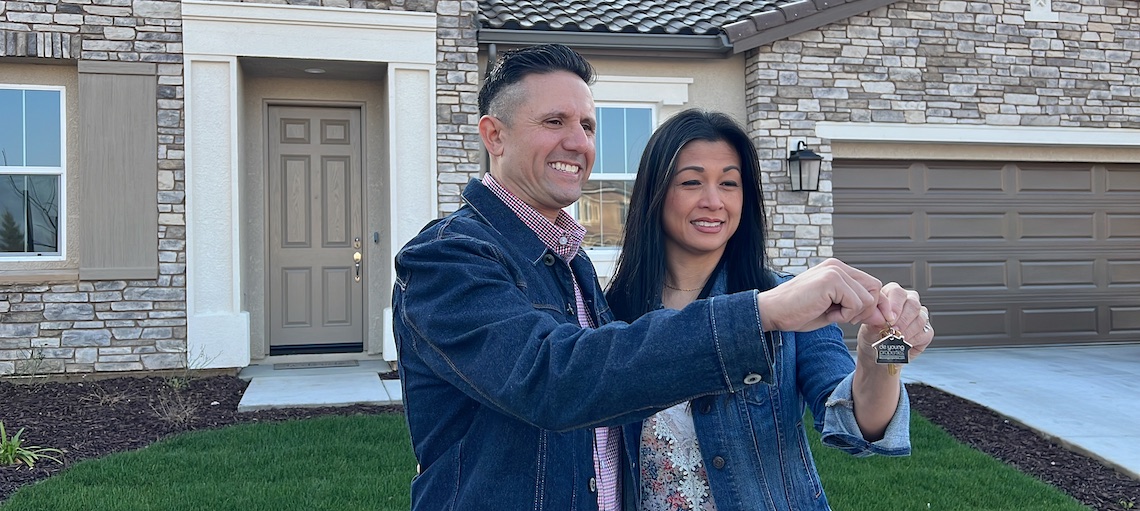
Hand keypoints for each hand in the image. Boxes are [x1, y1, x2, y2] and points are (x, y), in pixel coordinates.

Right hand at [757, 258, 883, 331]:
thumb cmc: (798, 312)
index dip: (875, 304)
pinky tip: (827, 314)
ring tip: (830, 314)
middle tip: (843, 317)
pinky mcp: (831, 280)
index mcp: (837, 270)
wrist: (773, 312)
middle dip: (867, 309)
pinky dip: (845, 315)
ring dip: (852, 313)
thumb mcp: (834, 312)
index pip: (871, 284)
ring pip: (867, 298)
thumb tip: (883, 316)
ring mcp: (834, 271)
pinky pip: (856, 302)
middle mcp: (837, 266)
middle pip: (875, 288)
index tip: (871, 320)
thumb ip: (857, 310)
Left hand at [857, 282, 932, 359]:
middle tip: (893, 330)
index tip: (889, 319)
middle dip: (903, 320)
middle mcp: (908, 301)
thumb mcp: (869, 325)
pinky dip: (914, 340)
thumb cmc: (871, 333)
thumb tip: (884, 320)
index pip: (898, 293)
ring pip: (921, 318)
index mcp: (892, 294)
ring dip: (908, 331)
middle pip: (913, 304)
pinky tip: (904, 343)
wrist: (876, 351)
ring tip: (897, 338)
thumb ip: (876, 319)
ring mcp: (920, 315)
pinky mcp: (926, 331)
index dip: (895, 306)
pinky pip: (926, 333)